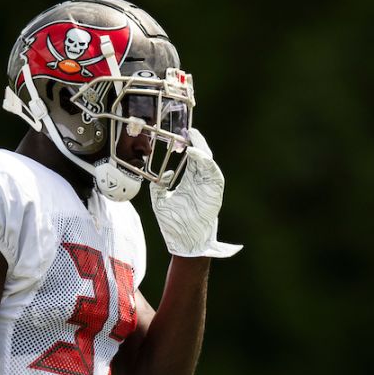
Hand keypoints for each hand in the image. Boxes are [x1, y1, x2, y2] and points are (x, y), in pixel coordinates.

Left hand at [150, 129, 242, 257]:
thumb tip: (165, 174)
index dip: (189, 145)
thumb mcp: (159, 201)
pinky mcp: (215, 193)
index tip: (182, 135)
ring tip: (192, 139)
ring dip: (202, 149)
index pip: (192, 158)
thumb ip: (158, 187)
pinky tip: (195, 155)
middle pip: (203, 156)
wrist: (184, 244)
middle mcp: (201, 183)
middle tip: (189, 131)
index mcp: (190, 183)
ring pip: (209, 162)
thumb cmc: (173, 225)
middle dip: (197, 142)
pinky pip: (213, 173)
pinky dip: (205, 162)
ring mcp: (209, 187)